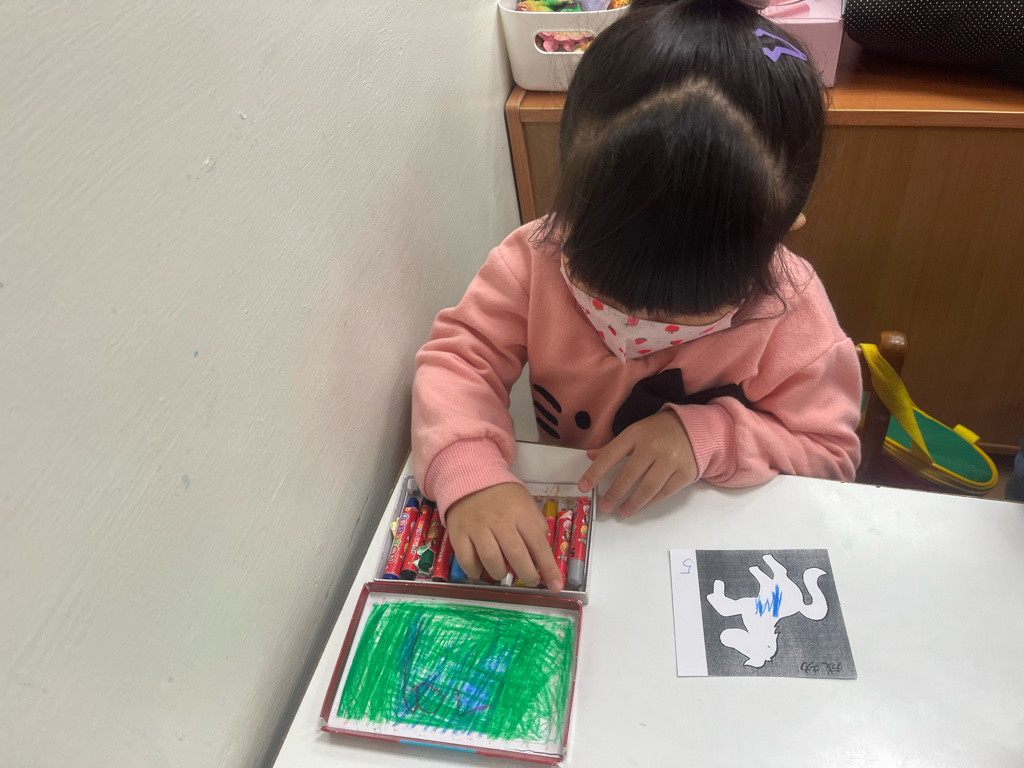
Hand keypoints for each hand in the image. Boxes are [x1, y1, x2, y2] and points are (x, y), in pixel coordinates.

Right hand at [445, 483, 562, 590]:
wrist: (470, 479)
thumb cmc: (503, 496)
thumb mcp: (526, 503)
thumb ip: (536, 526)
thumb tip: (542, 555)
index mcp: (520, 513)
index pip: (538, 545)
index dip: (548, 568)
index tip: (556, 585)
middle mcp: (500, 521)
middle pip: (516, 556)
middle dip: (527, 575)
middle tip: (531, 581)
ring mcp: (478, 528)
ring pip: (491, 560)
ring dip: (500, 573)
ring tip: (503, 572)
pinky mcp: (459, 534)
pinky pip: (467, 560)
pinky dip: (475, 571)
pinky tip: (480, 570)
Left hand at [579, 411, 696, 515]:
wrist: (694, 429)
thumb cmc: (658, 431)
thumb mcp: (634, 432)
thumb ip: (613, 446)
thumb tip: (590, 456)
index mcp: (635, 434)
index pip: (610, 455)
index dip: (595, 473)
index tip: (583, 487)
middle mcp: (652, 447)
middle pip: (629, 475)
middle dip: (614, 494)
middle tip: (605, 506)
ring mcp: (670, 461)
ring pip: (647, 488)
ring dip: (633, 503)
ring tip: (622, 511)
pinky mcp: (685, 473)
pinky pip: (664, 492)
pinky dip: (651, 501)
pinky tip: (642, 505)